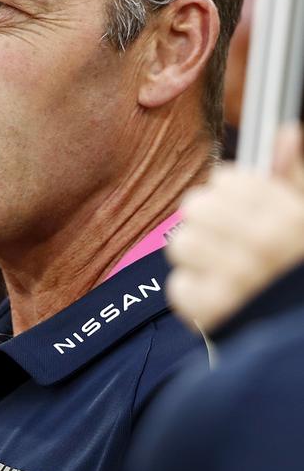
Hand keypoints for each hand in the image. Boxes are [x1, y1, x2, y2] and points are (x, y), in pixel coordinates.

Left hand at [167, 123, 303, 330]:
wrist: (298, 339)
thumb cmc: (300, 272)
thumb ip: (294, 178)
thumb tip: (286, 131)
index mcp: (286, 218)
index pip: (226, 181)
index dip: (228, 194)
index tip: (238, 209)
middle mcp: (261, 244)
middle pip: (195, 207)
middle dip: (207, 223)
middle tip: (224, 241)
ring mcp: (236, 280)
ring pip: (180, 243)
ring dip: (195, 258)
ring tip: (218, 268)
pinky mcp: (214, 313)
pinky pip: (178, 286)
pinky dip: (192, 293)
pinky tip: (214, 295)